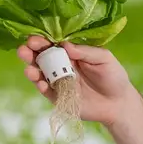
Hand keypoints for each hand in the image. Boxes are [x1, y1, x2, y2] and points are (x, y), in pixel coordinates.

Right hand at [17, 36, 136, 126]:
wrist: (118, 103)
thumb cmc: (113, 76)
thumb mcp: (104, 58)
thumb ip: (85, 52)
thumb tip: (64, 45)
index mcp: (68, 53)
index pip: (51, 44)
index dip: (41, 41)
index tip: (33, 40)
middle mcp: (59, 66)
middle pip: (39, 58)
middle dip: (29, 54)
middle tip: (23, 51)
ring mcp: (57, 82)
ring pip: (39, 74)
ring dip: (32, 71)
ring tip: (30, 70)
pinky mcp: (58, 97)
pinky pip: (46, 91)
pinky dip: (41, 87)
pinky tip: (40, 83)